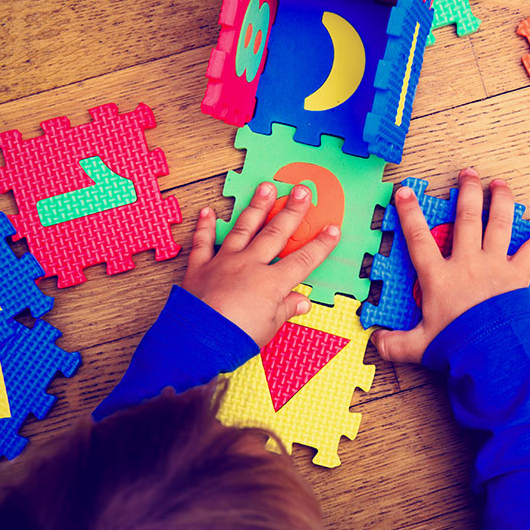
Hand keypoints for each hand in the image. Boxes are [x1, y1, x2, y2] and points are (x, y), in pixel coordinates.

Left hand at [182, 182, 339, 346]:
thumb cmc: (236, 338)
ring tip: (266, 187)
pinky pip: (203, 243)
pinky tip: (208, 211)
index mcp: (271, 283)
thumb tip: (301, 302)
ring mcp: (224, 263)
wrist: (197, 341)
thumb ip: (286, 309)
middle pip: (276, 233)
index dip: (321, 245)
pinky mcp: (200, 268)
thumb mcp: (269, 328)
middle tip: (301, 190)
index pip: (303, 260)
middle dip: (292, 211)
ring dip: (257, 207)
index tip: (332, 229)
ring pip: (244, 229)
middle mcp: (250, 265)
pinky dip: (205, 227)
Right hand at [371, 168, 529, 363]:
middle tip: (468, 173)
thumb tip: (374, 341)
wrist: (491, 356)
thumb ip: (394, 342)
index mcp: (439, 277)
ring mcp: (495, 266)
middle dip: (466, 193)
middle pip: (466, 219)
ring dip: (500, 200)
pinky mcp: (518, 275)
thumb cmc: (456, 348)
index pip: (418, 238)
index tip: (405, 191)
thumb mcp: (418, 346)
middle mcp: (467, 264)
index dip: (409, 213)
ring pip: (498, 224)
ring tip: (500, 184)